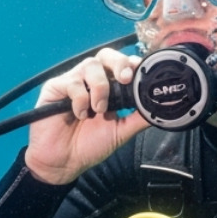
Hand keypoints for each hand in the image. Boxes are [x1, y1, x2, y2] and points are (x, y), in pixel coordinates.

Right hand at [25, 47, 148, 184]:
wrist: (65, 162)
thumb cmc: (90, 145)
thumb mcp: (121, 131)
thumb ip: (139, 117)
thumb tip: (161, 107)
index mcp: (108, 87)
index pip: (121, 65)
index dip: (131, 64)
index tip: (140, 73)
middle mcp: (90, 80)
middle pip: (106, 55)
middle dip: (119, 63)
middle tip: (125, 79)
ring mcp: (73, 82)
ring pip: (90, 65)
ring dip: (100, 87)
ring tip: (99, 109)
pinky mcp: (55, 87)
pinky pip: (71, 82)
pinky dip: (80, 98)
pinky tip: (80, 114)